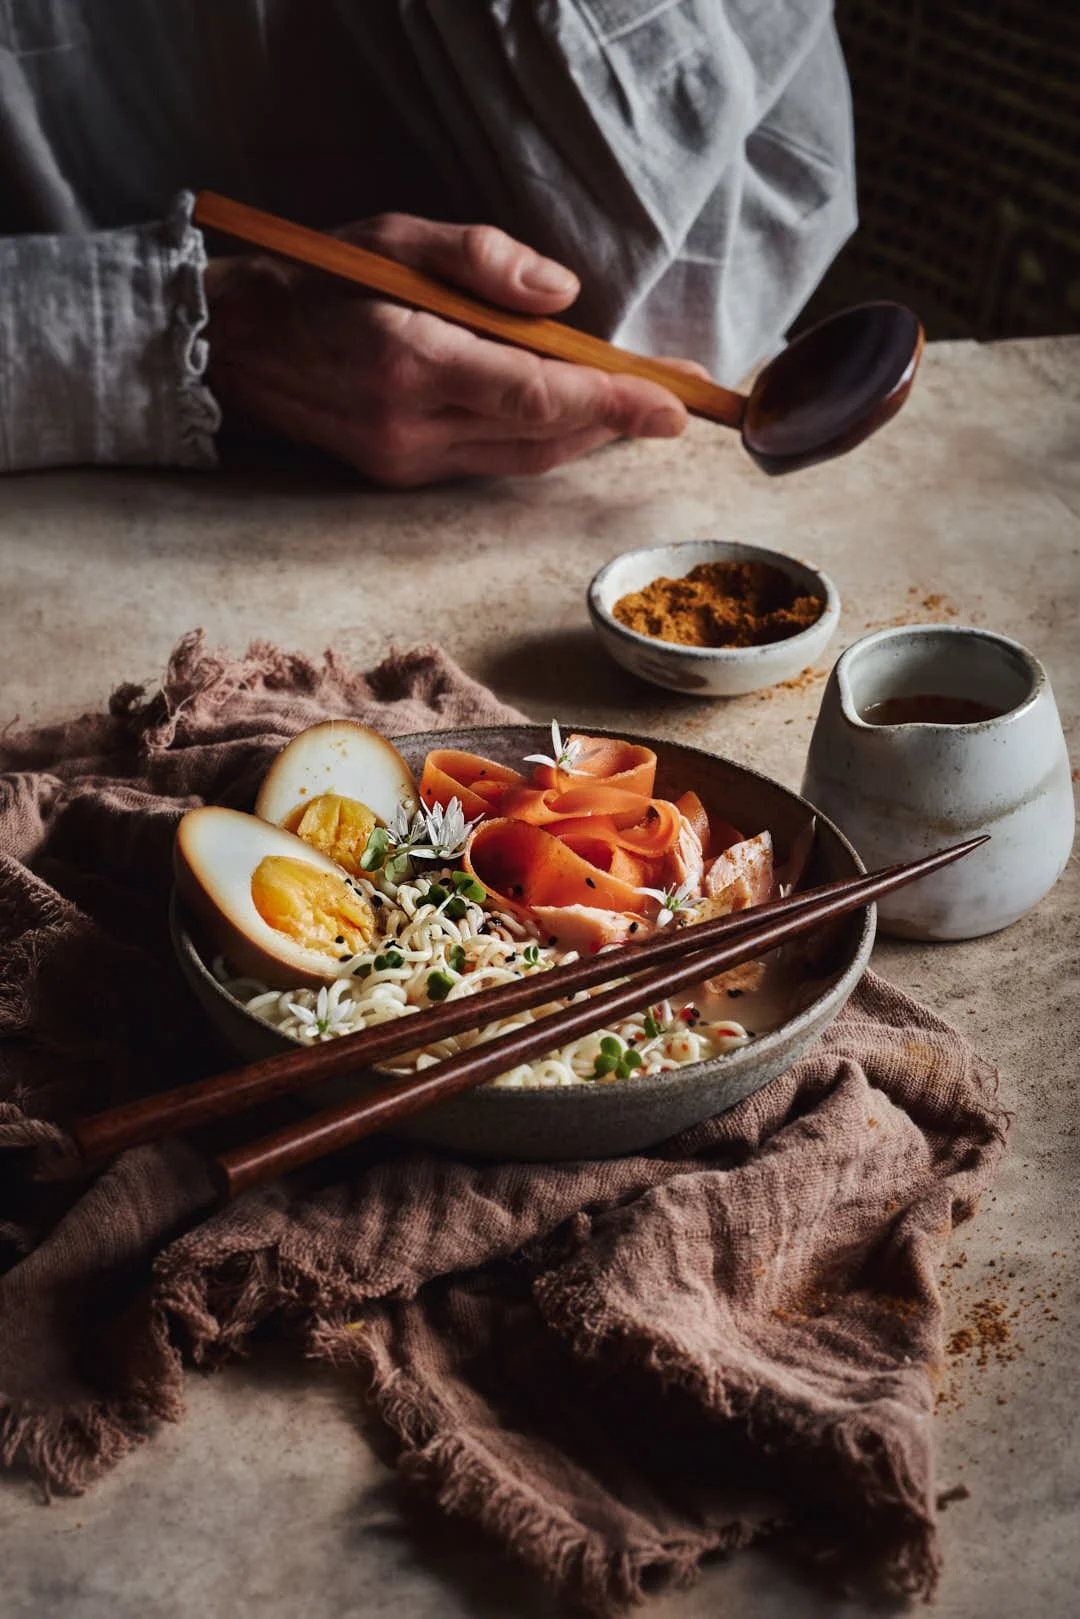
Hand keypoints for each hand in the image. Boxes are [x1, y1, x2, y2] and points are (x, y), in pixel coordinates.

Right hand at [203, 214, 698, 486]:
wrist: (232, 346)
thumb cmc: (314, 276)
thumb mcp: (393, 237)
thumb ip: (480, 260)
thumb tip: (562, 297)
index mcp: (410, 359)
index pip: (535, 393)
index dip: (612, 402)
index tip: (673, 407)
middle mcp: (409, 424)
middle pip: (542, 434)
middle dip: (615, 419)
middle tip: (675, 398)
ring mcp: (402, 460)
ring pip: (523, 458)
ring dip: (584, 435)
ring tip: (635, 406)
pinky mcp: (399, 474)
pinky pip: (491, 463)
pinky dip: (539, 440)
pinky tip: (570, 416)